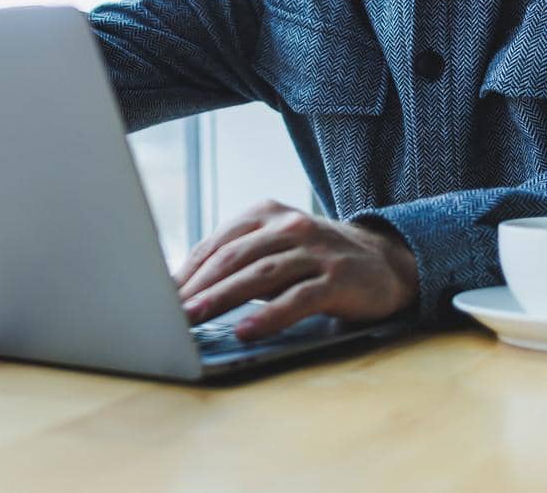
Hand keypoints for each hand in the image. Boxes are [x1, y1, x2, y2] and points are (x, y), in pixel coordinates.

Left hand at [174, 200, 418, 340]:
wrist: (386, 261)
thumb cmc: (316, 259)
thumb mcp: (276, 249)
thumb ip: (238, 260)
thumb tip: (183, 289)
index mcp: (267, 214)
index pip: (217, 244)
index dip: (187, 272)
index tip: (159, 296)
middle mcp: (289, 227)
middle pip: (233, 258)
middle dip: (197, 287)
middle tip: (168, 311)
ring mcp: (315, 251)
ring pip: (260, 275)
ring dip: (222, 299)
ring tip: (194, 319)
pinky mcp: (337, 278)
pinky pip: (297, 298)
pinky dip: (269, 316)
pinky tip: (245, 331)